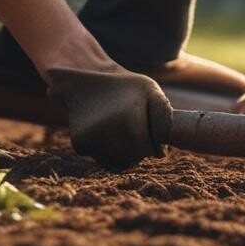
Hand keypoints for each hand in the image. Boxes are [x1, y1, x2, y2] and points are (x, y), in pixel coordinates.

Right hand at [45, 65, 172, 168]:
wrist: (82, 82)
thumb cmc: (123, 87)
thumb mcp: (149, 90)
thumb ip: (164, 117)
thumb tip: (162, 154)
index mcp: (131, 121)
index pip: (153, 150)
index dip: (154, 140)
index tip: (146, 123)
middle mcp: (110, 134)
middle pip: (136, 157)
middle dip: (139, 145)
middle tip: (130, 122)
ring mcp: (93, 141)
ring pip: (120, 163)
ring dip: (123, 149)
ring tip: (116, 124)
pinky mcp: (80, 146)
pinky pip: (103, 160)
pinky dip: (106, 150)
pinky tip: (102, 130)